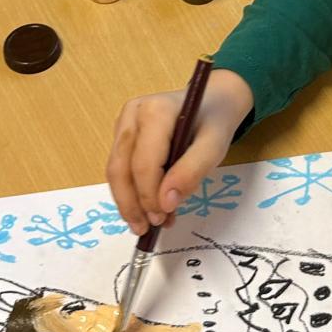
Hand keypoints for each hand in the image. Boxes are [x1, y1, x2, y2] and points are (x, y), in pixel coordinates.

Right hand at [106, 69, 254, 233]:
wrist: (213, 101)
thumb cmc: (214, 122)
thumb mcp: (214, 146)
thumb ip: (191, 172)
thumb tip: (166, 202)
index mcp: (154, 110)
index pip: (143, 162)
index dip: (149, 195)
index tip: (164, 217)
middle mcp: (132, 114)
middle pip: (121, 168)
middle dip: (132, 204)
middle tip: (148, 229)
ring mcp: (124, 123)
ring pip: (116, 171)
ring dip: (129, 202)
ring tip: (148, 225)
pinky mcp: (123, 134)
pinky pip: (121, 168)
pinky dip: (132, 192)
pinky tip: (149, 209)